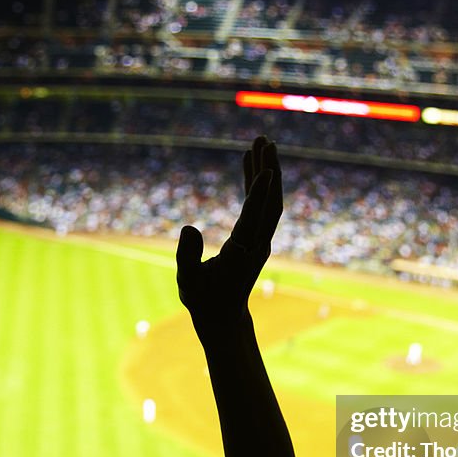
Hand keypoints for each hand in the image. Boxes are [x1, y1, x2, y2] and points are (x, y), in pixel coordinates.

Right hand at [176, 136, 281, 333]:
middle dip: (269, 170)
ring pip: (269, 201)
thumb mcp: (188, 281)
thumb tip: (188, 227)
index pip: (255, 217)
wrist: (223, 316)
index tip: (267, 168)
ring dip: (267, 171)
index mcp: (242, 251)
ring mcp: (259, 239)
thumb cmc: (203, 299)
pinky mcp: (256, 237)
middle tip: (264, 140)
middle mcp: (257, 243)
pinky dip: (257, 184)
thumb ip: (187, 256)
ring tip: (259, 143)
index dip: (260, 192)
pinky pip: (261, 205)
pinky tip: (249, 164)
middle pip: (271, 202)